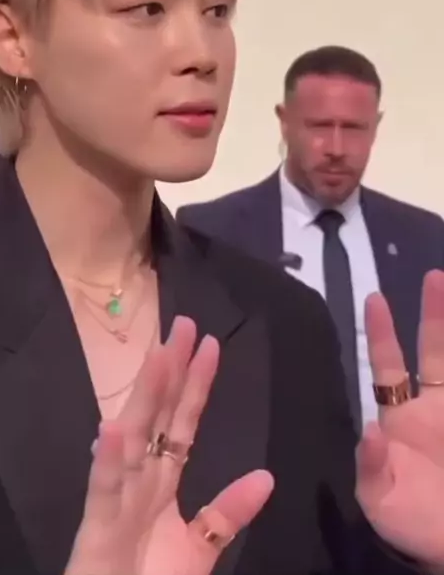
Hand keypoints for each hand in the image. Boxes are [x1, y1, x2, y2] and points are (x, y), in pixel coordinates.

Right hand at [65, 316, 273, 574]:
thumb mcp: (200, 547)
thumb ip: (228, 512)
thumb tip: (266, 476)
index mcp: (163, 481)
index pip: (183, 421)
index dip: (196, 384)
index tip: (210, 344)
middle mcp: (140, 478)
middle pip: (158, 415)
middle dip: (171, 370)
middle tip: (183, 324)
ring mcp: (118, 497)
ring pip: (133, 438)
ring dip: (145, 397)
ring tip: (159, 356)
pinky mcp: (98, 525)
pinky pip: (105, 490)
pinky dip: (109, 460)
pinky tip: (113, 428)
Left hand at [356, 270, 443, 568]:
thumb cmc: (414, 526)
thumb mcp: (380, 501)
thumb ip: (372, 466)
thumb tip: (369, 430)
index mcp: (400, 419)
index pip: (388, 366)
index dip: (382, 333)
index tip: (375, 298)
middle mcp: (433, 408)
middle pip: (434, 351)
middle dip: (434, 315)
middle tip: (435, 277)